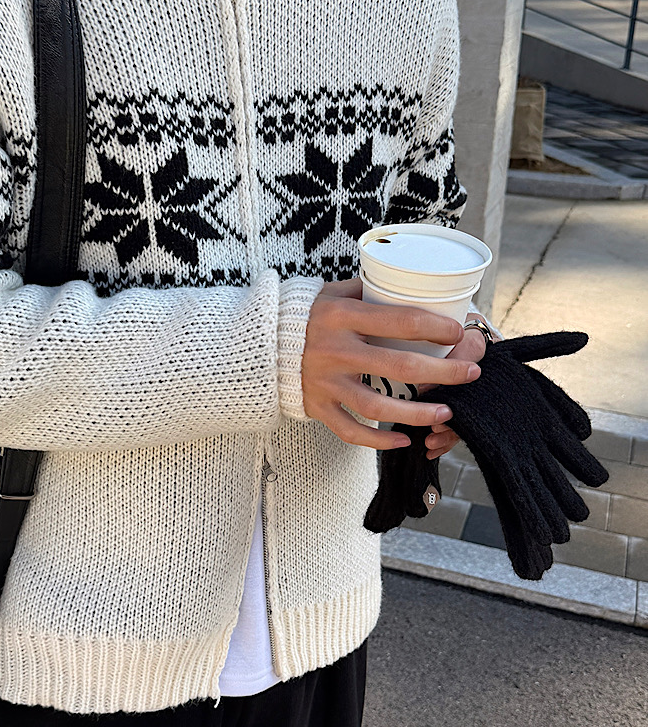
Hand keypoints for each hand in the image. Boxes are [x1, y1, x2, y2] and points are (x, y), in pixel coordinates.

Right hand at [301, 279, 481, 450]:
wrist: (256, 345)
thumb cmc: (303, 316)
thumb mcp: (331, 293)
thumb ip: (367, 291)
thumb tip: (410, 285)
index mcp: (342, 317)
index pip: (399, 321)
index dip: (435, 328)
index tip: (458, 334)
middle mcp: (335, 351)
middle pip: (400, 367)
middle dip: (443, 373)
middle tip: (470, 374)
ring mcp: (325, 383)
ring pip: (379, 408)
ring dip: (418, 413)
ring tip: (447, 412)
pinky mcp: (317, 407)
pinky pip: (351, 431)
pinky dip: (379, 441)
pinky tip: (404, 441)